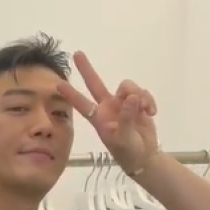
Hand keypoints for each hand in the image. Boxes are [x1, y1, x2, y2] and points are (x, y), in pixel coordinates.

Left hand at [57, 51, 158, 175]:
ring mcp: (122, 104)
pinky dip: (148, 100)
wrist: (144, 156)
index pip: (82, 104)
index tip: (57, 84)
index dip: (71, 94)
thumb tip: (130, 98)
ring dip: (139, 95)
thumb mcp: (124, 139)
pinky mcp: (137, 103)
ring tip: (145, 110)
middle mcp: (108, 107)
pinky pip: (142, 92)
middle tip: (77, 54)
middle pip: (95, 84)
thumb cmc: (128, 152)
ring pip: (127, 86)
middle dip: (86, 69)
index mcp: (99, 118)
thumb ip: (126, 118)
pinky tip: (152, 112)